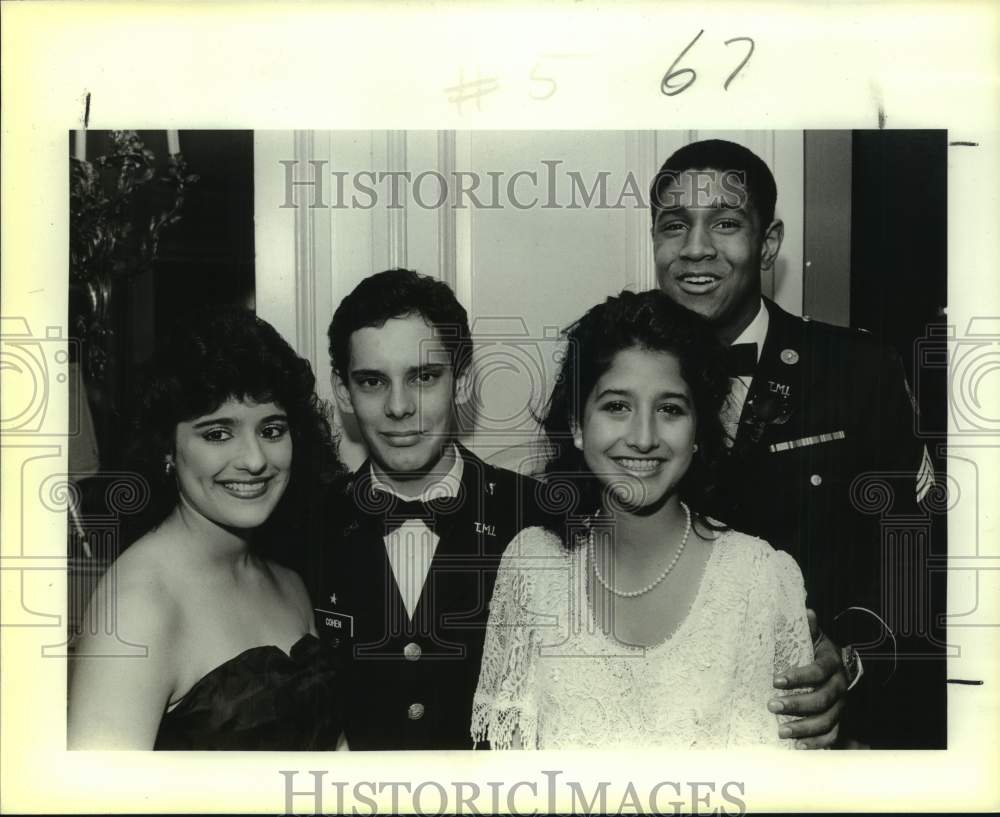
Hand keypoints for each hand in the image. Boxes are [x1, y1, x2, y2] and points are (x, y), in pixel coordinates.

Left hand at [768, 609, 847, 748]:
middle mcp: (840, 687)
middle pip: (822, 700)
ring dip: (804, 728)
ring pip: (827, 722)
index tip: (776, 680)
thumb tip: (807, 611)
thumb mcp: (813, 637)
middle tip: (771, 705)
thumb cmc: (816, 652)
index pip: (818, 671)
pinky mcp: (838, 721)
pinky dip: (816, 744)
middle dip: (796, 705)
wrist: (837, 668)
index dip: (798, 677)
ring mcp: (841, 707)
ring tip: (780, 731)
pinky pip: (831, 736)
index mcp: (832, 664)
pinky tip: (798, 747)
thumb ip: (808, 627)